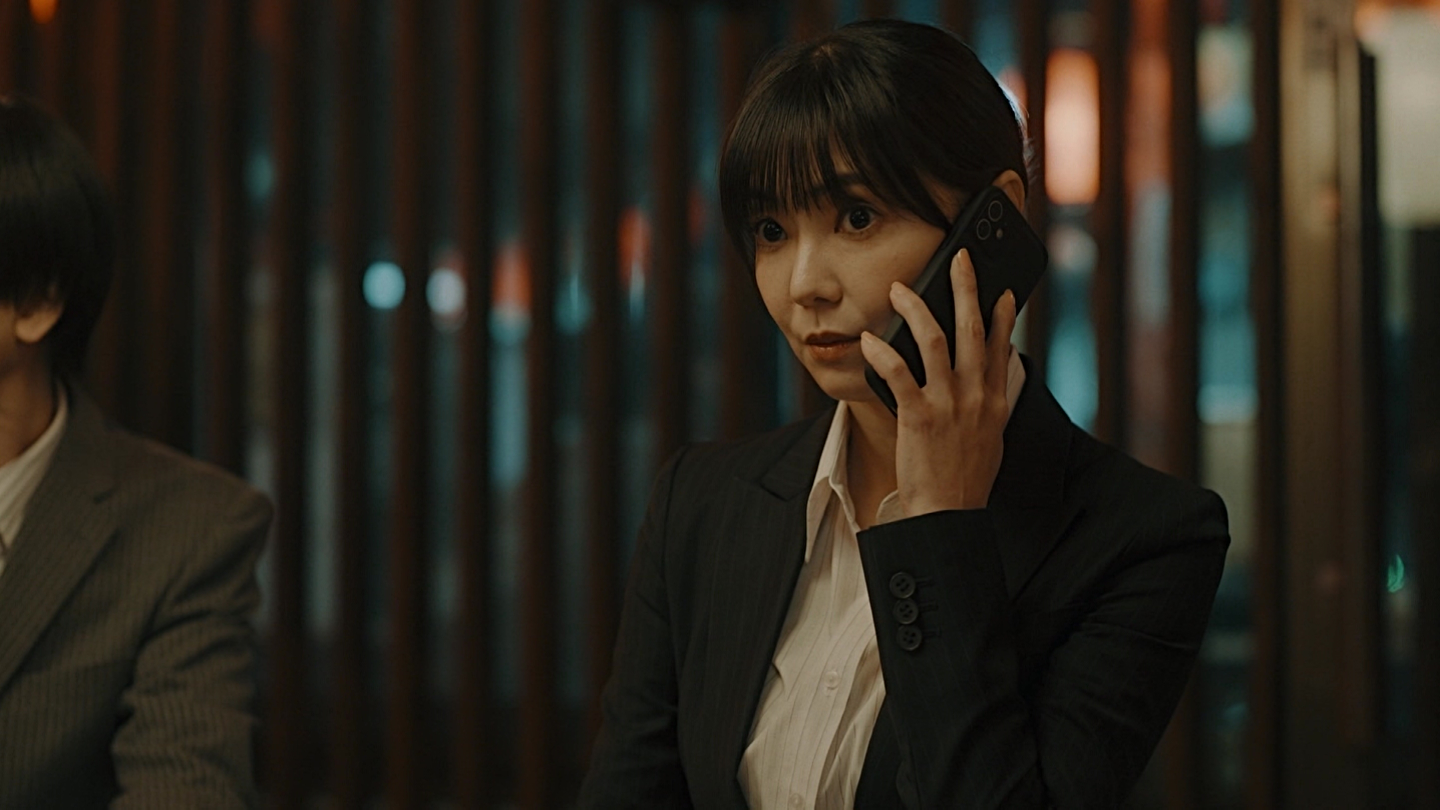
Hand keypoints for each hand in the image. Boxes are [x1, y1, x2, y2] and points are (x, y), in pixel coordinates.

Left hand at [859, 248, 1017, 516]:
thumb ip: (988, 406)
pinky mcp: (919, 416)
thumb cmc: (964, 481)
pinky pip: (899, 373)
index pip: (1002, 348)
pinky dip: (884, 353)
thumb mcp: (989, 440)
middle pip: (973, 330)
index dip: (1003, 317)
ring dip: (918, 309)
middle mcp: (975, 396)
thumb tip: (985, 382)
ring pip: (935, 341)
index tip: (1002, 292)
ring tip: (901, 289)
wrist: (948, 515)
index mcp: (994, 402)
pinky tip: (870, 340)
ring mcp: (948, 404)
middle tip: (960, 259)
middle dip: (966, 290)